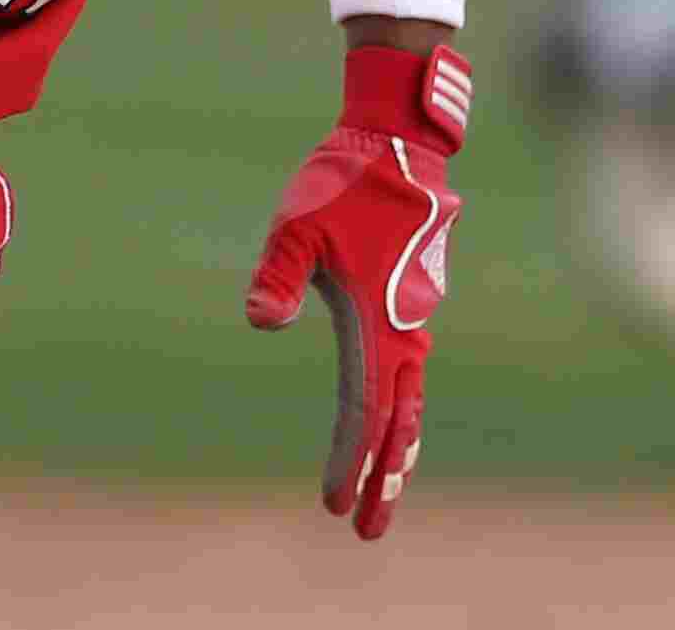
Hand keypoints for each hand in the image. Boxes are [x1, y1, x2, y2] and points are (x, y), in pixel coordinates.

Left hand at [244, 43, 471, 539]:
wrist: (396, 141)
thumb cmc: (342, 182)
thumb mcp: (295, 227)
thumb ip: (276, 275)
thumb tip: (260, 323)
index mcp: (376, 324)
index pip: (365, 411)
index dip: (350, 461)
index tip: (336, 505)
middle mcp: (404, 330)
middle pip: (399, 423)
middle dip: (384, 480)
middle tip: (369, 533)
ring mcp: (414, 317)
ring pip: (411, 400)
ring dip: (398, 450)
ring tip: (387, 490)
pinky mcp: (413, 301)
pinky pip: (412, 373)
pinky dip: (404, 409)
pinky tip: (394, 420)